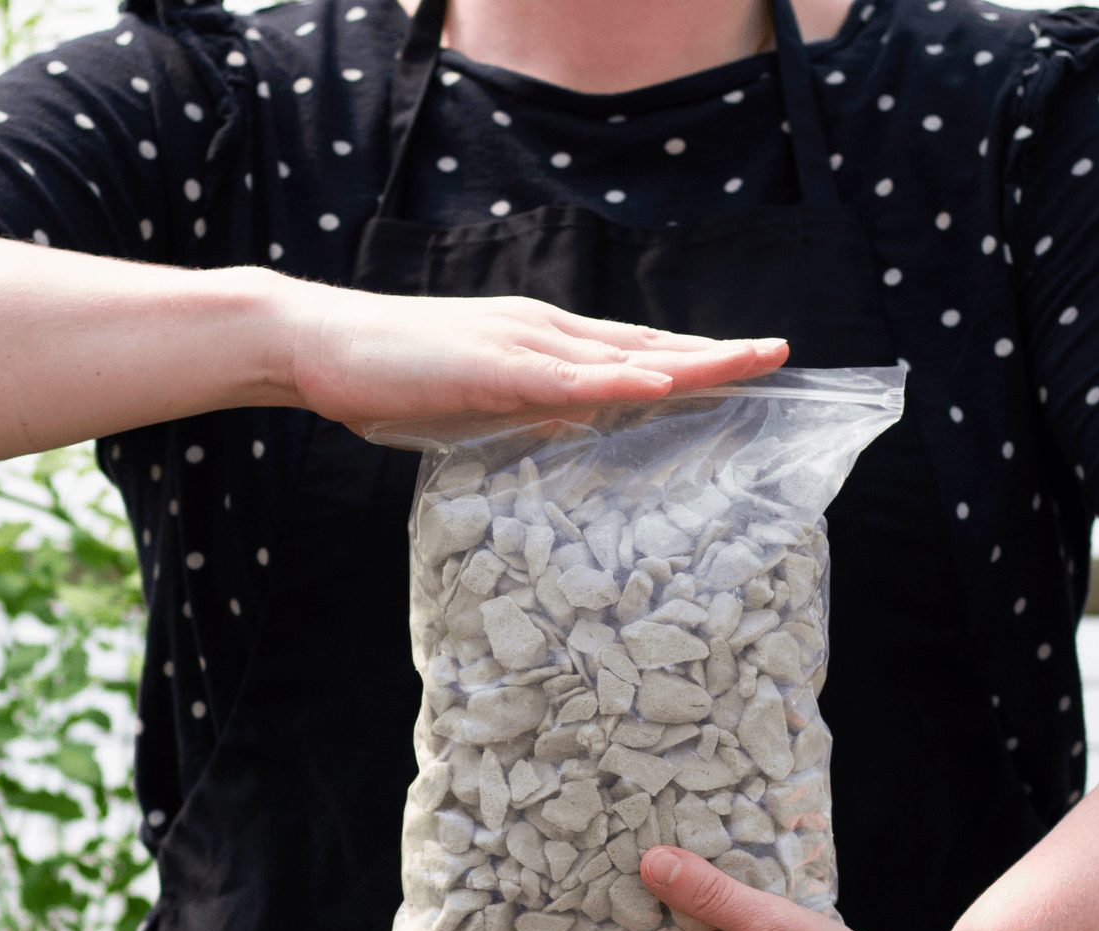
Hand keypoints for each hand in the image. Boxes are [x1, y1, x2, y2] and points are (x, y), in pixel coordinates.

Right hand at [274, 286, 788, 427]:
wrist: (319, 344)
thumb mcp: (478, 403)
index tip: (740, 366)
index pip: (630, 352)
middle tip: (779, 353)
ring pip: (622, 354)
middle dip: (715, 351)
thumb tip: (578, 431)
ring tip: (749, 361)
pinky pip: (567, 379)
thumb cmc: (393, 378)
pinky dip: (619, 381)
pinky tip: (664, 382)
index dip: (689, 357)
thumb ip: (530, 413)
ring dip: (689, 357)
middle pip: (644, 344)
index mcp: (541, 344)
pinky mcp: (492, 366)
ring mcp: (521, 344)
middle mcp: (544, 332)